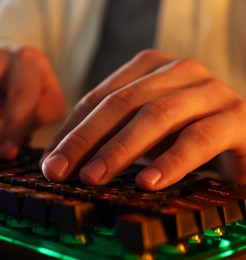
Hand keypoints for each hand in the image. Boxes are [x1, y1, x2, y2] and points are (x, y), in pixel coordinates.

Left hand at [41, 49, 245, 189]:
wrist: (242, 137)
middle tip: (60, 170)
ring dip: (119, 150)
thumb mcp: (142, 129)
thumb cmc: (184, 131)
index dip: (72, 129)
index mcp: (151, 67)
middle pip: (121, 103)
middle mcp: (179, 71)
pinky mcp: (236, 118)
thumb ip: (108, 134)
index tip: (51, 160)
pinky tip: (148, 183)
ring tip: (94, 177)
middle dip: (85, 139)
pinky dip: (171, 161)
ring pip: (156, 116)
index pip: (100, 97)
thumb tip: (61, 158)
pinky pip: (199, 139)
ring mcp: (209, 91)